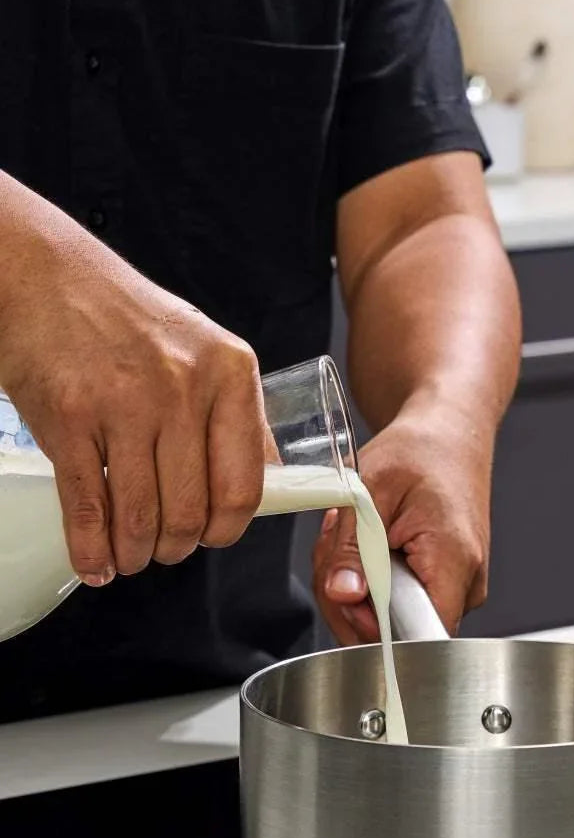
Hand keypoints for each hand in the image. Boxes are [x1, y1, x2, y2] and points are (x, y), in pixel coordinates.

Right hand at [0, 175, 267, 584]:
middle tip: (164, 549)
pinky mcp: (69, 417)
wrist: (43, 274)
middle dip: (177, 546)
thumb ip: (233, 412)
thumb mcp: (203, 349)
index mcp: (228, 375)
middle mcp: (183, 389)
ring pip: (141, 517)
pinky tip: (93, 563)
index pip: (244, 484)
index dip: (228, 528)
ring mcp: (125, 403)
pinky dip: (90, 549)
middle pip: (193, 511)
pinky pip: (88, 506)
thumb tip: (265, 476)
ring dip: (135, 553)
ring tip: (129, 557)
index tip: (213, 537)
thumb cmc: (124, 316)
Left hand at [312, 401, 491, 641]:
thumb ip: (352, 548)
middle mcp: (465, 584)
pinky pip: (397, 604)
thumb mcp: (370, 491)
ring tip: (357, 537)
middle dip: (349, 598)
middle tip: (340, 548)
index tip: (349, 592)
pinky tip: (369, 546)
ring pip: (389, 620)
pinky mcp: (445, 586)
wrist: (449, 436)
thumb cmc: (421, 452)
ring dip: (355, 584)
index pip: (419, 636)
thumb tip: (341, 594)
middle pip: (395, 631)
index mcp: (453, 560)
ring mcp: (457, 589)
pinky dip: (370, 579)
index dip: (372, 627)